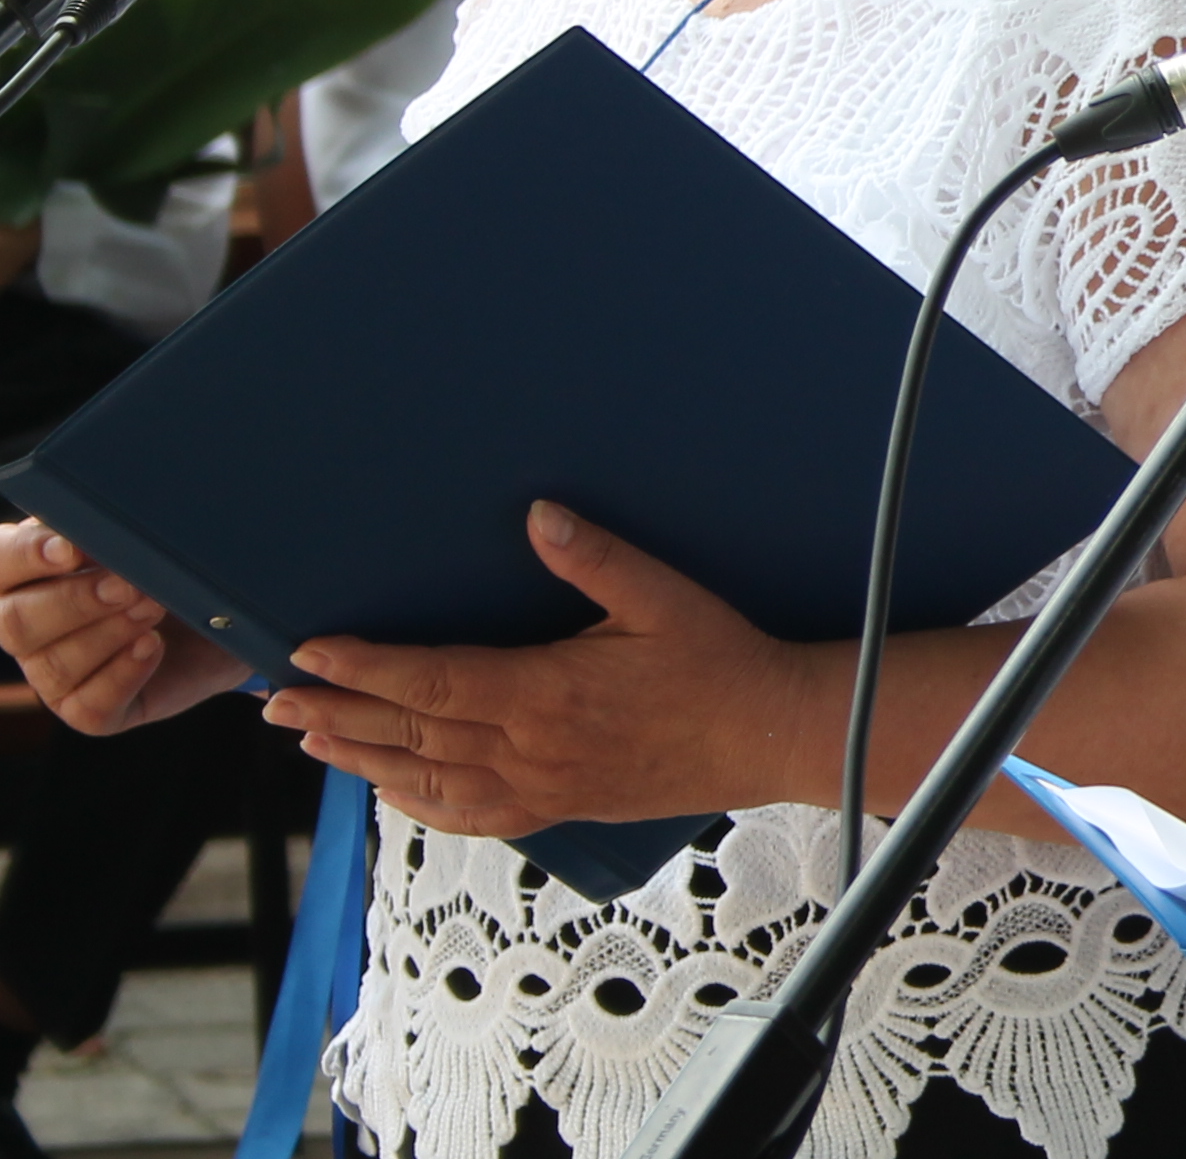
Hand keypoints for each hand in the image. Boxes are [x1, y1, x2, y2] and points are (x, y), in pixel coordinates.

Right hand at [0, 523, 250, 731]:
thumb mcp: (136, 533)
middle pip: (14, 623)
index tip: (70, 549)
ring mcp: (52, 673)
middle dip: (76, 601)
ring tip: (156, 606)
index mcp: (22, 572)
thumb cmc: (164, 559)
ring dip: (109, 633)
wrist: (219, 610)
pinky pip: (91, 707)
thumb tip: (94, 528)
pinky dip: (124, 675)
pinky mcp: (88, 709)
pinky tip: (152, 646)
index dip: (26, 558)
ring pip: (55, 665)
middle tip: (128, 584)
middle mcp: (25, 626)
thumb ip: (103, 527)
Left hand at [261, 501, 823, 835]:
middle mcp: (528, 749)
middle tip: (276, 700)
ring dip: (360, 758)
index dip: (365, 667)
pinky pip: (468, 814)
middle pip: (409, 734)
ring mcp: (538, 787)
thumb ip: (595, 557)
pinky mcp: (556, 808)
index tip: (312, 651)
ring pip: (425, 779)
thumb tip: (537, 515)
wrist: (766, 734)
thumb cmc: (719, 661)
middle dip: (337, 713)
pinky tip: (389, 788)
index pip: (430, 682)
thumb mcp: (663, 597)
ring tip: (310, 738)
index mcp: (545, 693)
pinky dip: (417, 803)